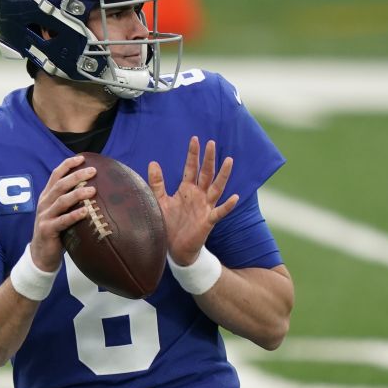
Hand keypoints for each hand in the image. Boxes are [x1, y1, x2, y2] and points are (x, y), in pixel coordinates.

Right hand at [30, 155, 96, 271]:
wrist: (41, 254)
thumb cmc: (56, 231)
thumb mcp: (60, 212)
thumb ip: (69, 200)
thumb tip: (92, 187)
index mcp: (47, 196)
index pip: (56, 175)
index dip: (67, 165)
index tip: (82, 158)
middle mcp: (44, 203)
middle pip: (60, 185)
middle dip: (77, 176)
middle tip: (93, 171)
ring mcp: (45, 216)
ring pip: (61, 201)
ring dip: (78, 194)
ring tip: (93, 190)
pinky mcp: (47, 230)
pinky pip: (62, 221)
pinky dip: (74, 215)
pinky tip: (85, 212)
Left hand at [148, 137, 239, 265]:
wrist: (174, 248)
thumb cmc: (169, 223)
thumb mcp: (160, 200)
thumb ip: (157, 183)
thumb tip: (153, 162)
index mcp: (187, 189)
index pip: (191, 168)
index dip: (193, 154)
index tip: (195, 139)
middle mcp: (198, 195)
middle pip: (206, 174)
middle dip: (208, 159)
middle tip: (211, 143)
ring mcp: (205, 207)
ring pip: (216, 188)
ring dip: (223, 175)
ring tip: (229, 160)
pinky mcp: (208, 221)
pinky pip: (219, 212)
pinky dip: (227, 206)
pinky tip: (235, 197)